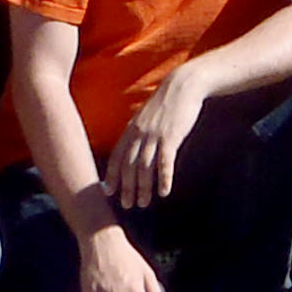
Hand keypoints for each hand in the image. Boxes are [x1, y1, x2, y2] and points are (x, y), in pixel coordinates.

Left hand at [107, 66, 210, 211]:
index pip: (117, 157)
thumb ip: (138, 132)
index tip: (108, 192)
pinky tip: (164, 192)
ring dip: (143, 188)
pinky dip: (163, 179)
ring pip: (144, 167)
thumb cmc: (166, 103)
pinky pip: (165, 162)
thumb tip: (134, 148)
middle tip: (127, 205)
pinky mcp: (171, 137)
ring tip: (143, 203)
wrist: (183, 86)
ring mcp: (154, 136)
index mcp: (131, 129)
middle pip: (129, 166)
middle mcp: (139, 134)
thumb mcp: (147, 117)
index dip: (112, 176)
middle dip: (126, 188)